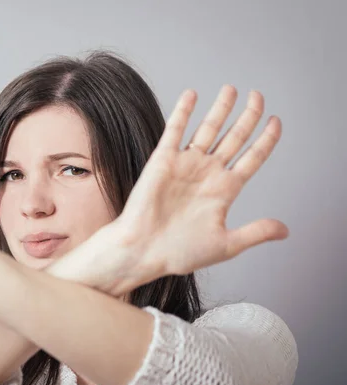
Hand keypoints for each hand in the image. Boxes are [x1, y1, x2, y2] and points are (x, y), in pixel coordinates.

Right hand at [52, 85, 288, 296]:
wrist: (143, 251)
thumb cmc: (179, 252)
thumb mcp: (226, 245)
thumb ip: (255, 232)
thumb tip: (285, 230)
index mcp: (224, 191)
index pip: (251, 158)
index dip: (266, 140)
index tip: (276, 122)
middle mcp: (207, 173)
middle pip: (234, 137)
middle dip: (248, 116)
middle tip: (258, 96)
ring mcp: (185, 165)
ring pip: (208, 129)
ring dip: (220, 109)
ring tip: (231, 89)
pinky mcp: (162, 161)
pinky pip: (175, 131)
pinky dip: (183, 112)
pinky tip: (192, 95)